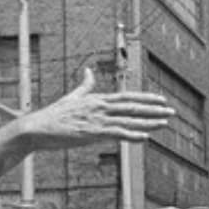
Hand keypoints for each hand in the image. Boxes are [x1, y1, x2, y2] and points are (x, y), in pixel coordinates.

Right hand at [16, 67, 173, 147]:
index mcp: (97, 99)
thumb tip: (89, 71)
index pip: (128, 98)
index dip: (146, 99)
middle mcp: (100, 107)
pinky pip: (117, 134)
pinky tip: (146, 137)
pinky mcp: (92, 133)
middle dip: (154, 109)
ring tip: (166, 123)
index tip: (161, 100)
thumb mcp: (72, 97)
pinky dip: (132, 135)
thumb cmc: (54, 115)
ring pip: (129, 120)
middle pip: (133, 107)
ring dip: (149, 122)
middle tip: (172, 111)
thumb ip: (84, 85)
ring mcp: (97, 120)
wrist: (36, 127)